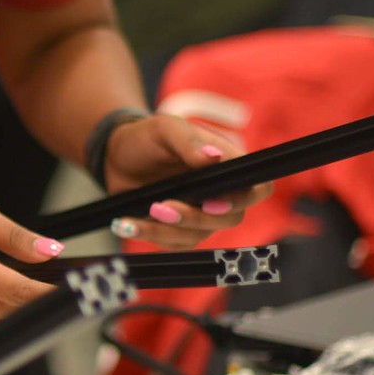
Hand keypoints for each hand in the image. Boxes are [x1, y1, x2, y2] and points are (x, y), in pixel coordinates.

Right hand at [0, 199, 65, 339]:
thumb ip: (13, 234)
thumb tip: (52, 251)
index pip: (19, 291)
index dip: (52, 295)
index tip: (80, 292)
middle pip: (17, 309)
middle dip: (42, 299)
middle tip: (67, 285)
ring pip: (6, 321)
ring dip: (19, 306)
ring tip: (21, 282)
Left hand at [102, 117, 269, 248]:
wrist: (116, 157)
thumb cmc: (147, 138)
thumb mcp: (164, 130)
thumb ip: (188, 142)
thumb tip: (214, 156)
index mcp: (227, 164)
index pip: (257, 187)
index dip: (244, 199)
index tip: (212, 202)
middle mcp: (220, 192)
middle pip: (231, 219)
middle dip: (196, 218)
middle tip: (161, 207)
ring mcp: (201, 213)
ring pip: (200, 235)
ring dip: (168, 230)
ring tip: (140, 214)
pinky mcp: (179, 230)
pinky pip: (174, 244)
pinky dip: (150, 235)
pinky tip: (127, 223)